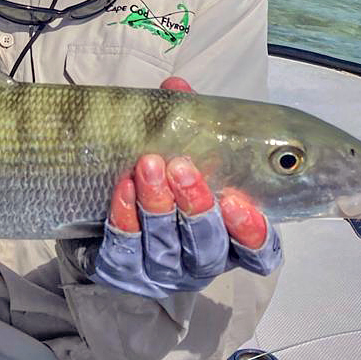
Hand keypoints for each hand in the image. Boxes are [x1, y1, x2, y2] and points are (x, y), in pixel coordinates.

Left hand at [91, 76, 282, 298]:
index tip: (236, 201)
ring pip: (165, 248)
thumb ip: (186, 123)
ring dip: (157, 205)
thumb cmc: (161, 183)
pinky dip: (124, 219)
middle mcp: (201, 261)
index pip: (258, 251)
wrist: (102, 219)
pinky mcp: (125, 273)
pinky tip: (123, 188)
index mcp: (230, 238)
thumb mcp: (180, 152)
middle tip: (181, 167)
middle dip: (195, 206)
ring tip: (148, 165)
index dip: (252, 232)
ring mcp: (163, 272)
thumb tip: (177, 87)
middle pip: (207, 247)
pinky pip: (125, 251)